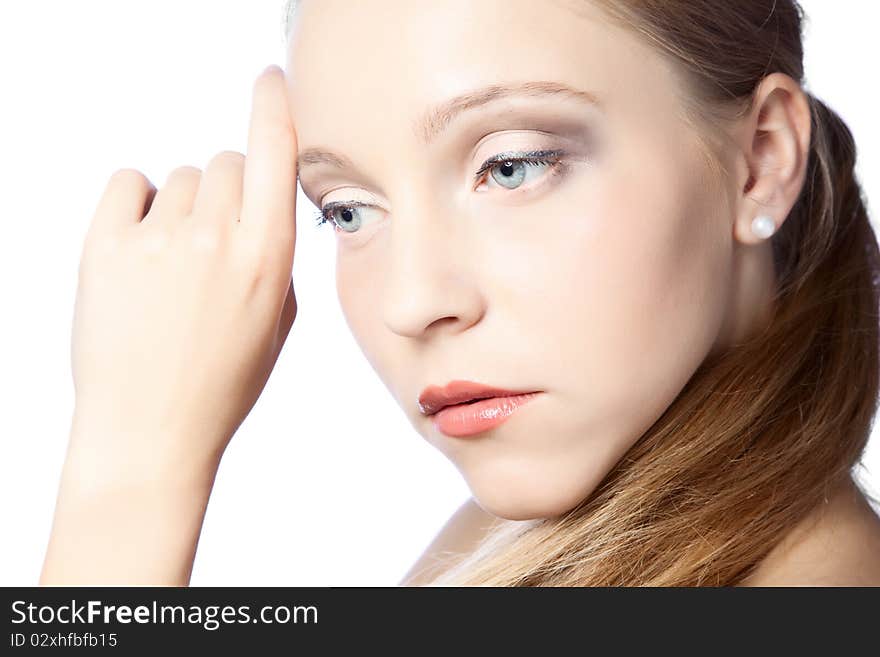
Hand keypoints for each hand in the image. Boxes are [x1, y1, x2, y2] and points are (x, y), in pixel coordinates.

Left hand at [70, 65, 297, 476]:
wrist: (149, 431)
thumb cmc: (220, 384)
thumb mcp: (276, 324)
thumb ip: (274, 256)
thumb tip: (257, 209)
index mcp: (268, 258)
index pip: (274, 151)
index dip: (274, 107)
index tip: (270, 81)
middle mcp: (216, 237)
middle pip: (223, 163)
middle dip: (225, 191)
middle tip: (211, 244)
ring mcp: (158, 239)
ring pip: (178, 179)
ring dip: (180, 208)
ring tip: (171, 267)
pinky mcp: (104, 245)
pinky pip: (127, 184)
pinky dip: (136, 204)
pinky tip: (140, 247)